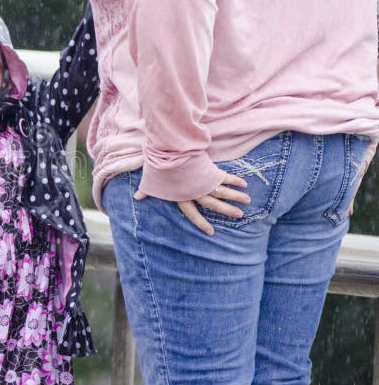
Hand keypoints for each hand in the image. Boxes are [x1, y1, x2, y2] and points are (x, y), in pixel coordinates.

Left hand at [134, 173, 250, 235]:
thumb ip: (147, 190)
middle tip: (239, 215)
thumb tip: (136, 197)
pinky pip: (224, 177)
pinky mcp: (209, 171)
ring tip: (247, 201)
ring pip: (223, 192)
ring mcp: (204, 181)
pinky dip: (234, 180)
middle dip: (227, 210)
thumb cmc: (159, 167)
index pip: (192, 213)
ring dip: (235, 196)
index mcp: (182, 196)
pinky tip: (244, 183)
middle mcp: (195, 192)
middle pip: (213, 204)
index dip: (201, 222)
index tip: (211, 232)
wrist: (169, 152)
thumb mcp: (152, 181)